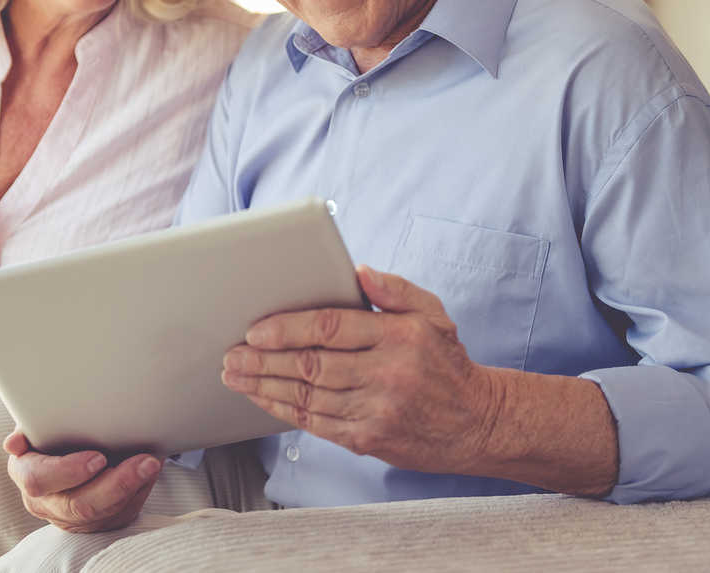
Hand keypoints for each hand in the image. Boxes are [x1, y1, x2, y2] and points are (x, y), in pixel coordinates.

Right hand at [3, 429, 162, 532]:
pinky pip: (120, 515)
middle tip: (143, 462)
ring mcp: (72, 515)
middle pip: (79, 505)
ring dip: (134, 488)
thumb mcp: (38, 417)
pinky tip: (151, 471)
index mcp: (26, 472)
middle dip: (115, 485)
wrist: (70, 438)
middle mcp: (47, 501)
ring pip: (104, 514)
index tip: (98, 458)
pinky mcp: (98, 521)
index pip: (39, 480)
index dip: (67, 471)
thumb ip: (30, 425)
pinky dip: (139, 492)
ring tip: (153, 463)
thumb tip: (13, 444)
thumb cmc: (52, 424)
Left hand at [221, 265, 498, 474]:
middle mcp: (387, 374)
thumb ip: (394, 290)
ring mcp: (377, 410)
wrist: (478, 423)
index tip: (255, 329)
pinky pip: (316, 423)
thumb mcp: (432, 313)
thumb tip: (358, 271)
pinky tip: (262, 399)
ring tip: (235, 375)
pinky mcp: (369, 439)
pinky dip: (284, 410)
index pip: (332, 327)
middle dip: (263, 360)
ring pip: (308, 397)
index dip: (288, 328)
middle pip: (312, 365)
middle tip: (231, 354)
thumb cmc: (447, 362)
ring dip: (264, 386)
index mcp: (399, 336)